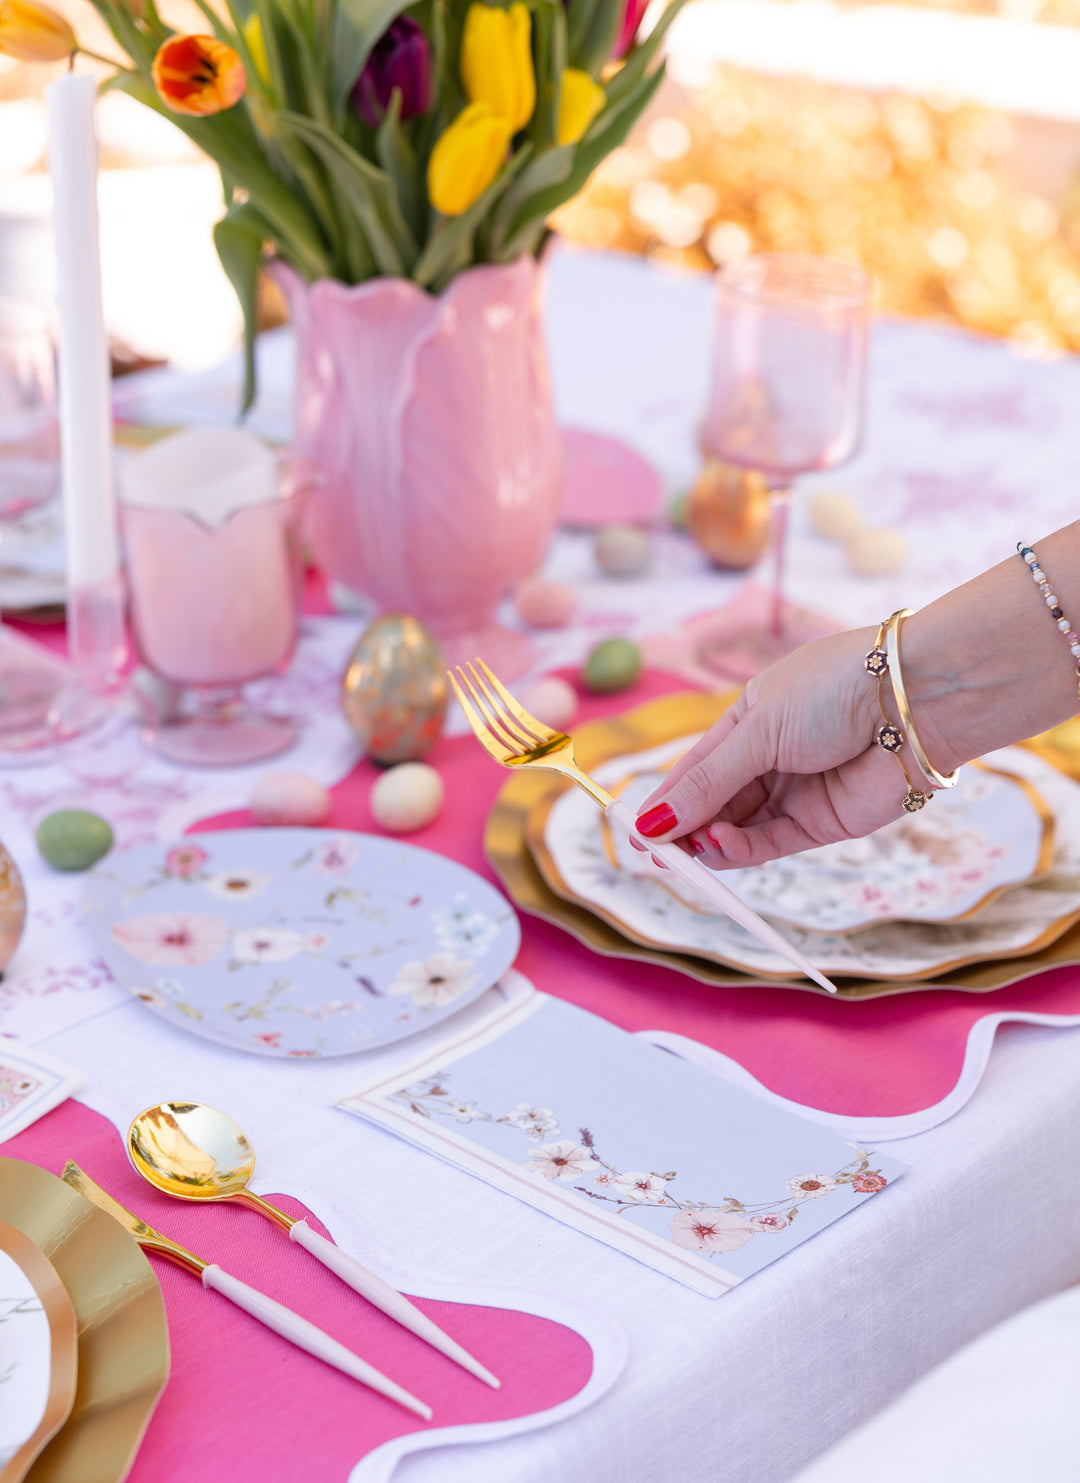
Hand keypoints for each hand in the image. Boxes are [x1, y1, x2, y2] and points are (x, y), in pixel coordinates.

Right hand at [635, 627, 913, 868]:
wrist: (917, 700)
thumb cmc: (836, 690)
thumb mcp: (757, 732)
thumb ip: (706, 783)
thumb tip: (653, 822)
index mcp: (749, 720)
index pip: (695, 768)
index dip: (665, 800)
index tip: (636, 829)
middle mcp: (770, 757)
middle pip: (712, 804)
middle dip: (682, 829)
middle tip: (654, 853)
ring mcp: (796, 791)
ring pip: (738, 828)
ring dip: (710, 841)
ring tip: (687, 849)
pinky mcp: (823, 822)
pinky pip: (771, 843)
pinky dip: (742, 849)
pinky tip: (720, 845)